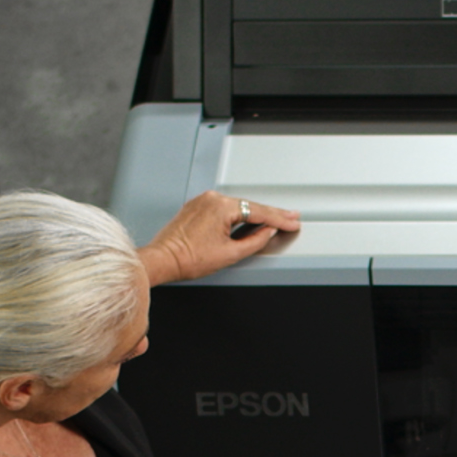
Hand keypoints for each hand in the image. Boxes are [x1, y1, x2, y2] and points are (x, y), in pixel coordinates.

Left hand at [139, 192, 299, 283]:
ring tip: (274, 219)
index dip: (279, 219)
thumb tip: (267, 232)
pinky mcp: (197, 207)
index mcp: (221, 206)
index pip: (259, 212)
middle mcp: (212, 198)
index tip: (292, 222)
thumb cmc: (188, 258)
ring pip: (237, 206)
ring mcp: (203, 201)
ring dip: (256, 213)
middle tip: (291, 216)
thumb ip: (255, 241)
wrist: (163, 259)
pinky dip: (238, 214)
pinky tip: (249, 218)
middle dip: (272, 213)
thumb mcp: (230, 254)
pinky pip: (224, 208)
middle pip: (250, 206)